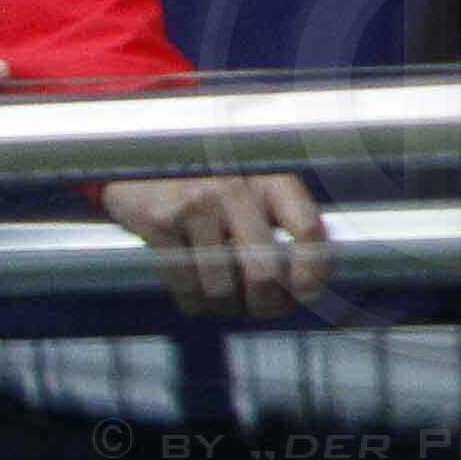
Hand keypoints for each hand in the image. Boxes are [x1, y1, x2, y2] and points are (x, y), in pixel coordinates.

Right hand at [100, 172, 329, 319]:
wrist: (145, 150)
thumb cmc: (211, 170)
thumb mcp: (255, 177)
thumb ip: (282, 212)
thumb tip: (315, 267)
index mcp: (271, 177)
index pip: (308, 228)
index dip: (315, 269)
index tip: (309, 290)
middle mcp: (237, 190)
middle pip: (264, 270)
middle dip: (269, 303)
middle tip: (269, 309)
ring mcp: (196, 206)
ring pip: (222, 285)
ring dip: (229, 307)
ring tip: (232, 304)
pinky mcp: (160, 223)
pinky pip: (184, 282)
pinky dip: (195, 302)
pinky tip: (201, 299)